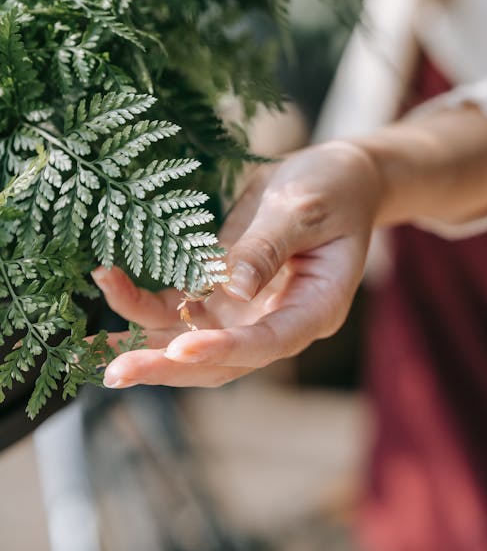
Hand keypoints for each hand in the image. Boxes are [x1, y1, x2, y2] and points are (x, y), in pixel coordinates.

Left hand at [96, 141, 381, 388]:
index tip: (181, 348)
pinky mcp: (219, 292)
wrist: (335, 177)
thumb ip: (269, 247)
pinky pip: (175, 308)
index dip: (223, 348)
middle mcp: (276, 322)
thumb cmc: (334, 188)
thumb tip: (232, 288)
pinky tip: (107, 284)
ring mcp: (244, 311)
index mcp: (314, 310)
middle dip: (166, 366)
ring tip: (87, 350)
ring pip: (188, 343)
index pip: (266, 343)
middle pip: (219, 360)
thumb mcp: (305, 208)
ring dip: (140, 347)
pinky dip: (139, 304)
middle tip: (116, 372)